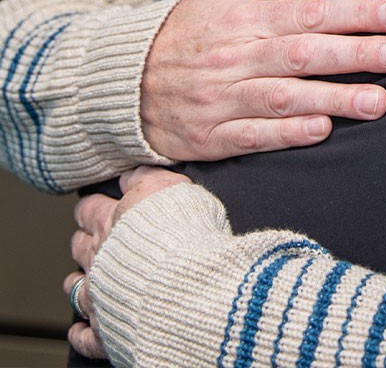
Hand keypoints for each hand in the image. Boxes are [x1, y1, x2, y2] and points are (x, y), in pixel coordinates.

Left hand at [66, 167, 189, 360]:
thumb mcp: (171, 187)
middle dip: (84, 240)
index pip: (91, 208)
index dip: (92, 205)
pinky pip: (85, 336)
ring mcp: (100, 296)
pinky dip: (81, 333)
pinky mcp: (107, 330)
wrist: (186, 281)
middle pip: (80, 245)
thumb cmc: (185, 232)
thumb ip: (147, 177)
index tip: (94, 204)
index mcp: (114, 222)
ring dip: (78, 283)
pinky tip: (81, 330)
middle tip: (89, 237)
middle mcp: (100, 258)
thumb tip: (132, 171)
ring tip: (82, 280)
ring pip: (76, 288)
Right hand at [141, 0, 385, 159]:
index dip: (355, 12)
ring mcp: (223, 99)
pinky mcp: (212, 137)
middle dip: (357, 54)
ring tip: (379, 101)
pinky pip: (253, 136)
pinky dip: (287, 134)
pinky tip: (323, 130)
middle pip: (304, 54)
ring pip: (285, 97)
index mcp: (243, 18)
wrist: (123, 83)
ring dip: (334, 98)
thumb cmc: (186, 31)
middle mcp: (236, 57)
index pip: (309, 12)